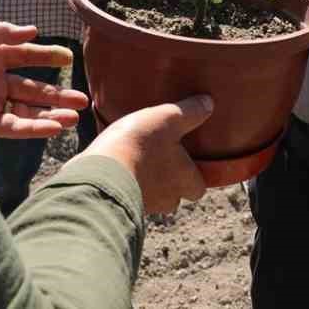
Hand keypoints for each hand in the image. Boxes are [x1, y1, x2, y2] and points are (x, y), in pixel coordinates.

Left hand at [0, 22, 88, 137]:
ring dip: (50, 114)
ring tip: (74, 117)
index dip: (46, 57)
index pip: (25, 56)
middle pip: (32, 88)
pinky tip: (53, 126)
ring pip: (26, 110)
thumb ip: (1, 33)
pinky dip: (33, 127)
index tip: (68, 58)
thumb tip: (33, 32)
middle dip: (57, 94)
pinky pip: (12, 126)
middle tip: (82, 99)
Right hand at [83, 95, 212, 213]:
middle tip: (161, 158)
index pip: (198, 188)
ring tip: (138, 159)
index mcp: (185, 180)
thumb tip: (208, 103)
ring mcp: (144, 204)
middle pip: (175, 196)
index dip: (194, 175)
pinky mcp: (120, 203)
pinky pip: (128, 194)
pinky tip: (119, 165)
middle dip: (169, 181)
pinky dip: (127, 183)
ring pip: (151, 196)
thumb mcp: (168, 118)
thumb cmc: (139, 143)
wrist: (99, 170)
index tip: (188, 160)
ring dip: (147, 182)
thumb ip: (190, 112)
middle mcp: (167, 198)